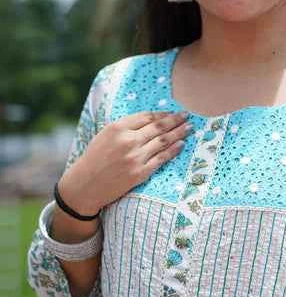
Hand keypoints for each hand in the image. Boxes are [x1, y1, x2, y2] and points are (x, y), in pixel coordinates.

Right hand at [59, 111, 191, 214]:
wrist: (86, 184)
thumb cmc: (95, 157)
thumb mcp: (105, 134)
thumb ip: (126, 127)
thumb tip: (151, 120)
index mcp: (118, 127)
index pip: (147, 117)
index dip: (163, 114)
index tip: (173, 112)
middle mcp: (128, 141)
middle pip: (158, 127)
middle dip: (175, 121)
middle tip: (187, 116)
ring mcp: (135, 157)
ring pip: (163, 141)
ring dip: (179, 133)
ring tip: (189, 128)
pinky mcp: (140, 172)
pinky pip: (161, 159)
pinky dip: (173, 150)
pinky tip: (181, 144)